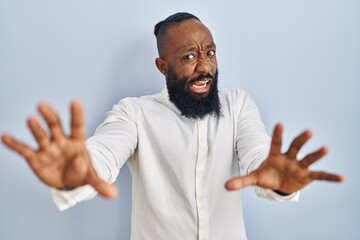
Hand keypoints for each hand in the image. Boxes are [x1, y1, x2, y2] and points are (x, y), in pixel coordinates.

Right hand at [1, 101, 116, 198]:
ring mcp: (47, 148)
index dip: (76, 115)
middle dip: (50, 117)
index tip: (75, 102)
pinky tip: (5, 136)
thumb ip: (100, 184)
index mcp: (77, 142)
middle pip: (56, 126)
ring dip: (36, 128)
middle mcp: (61, 141)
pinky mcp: (35, 158)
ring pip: (41, 135)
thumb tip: (112, 194)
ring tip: (31, 119)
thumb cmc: (81, 172)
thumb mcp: (91, 178)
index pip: (77, 126)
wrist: (68, 179)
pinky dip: (14, 144)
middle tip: (43, 106)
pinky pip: (24, 150)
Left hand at [225, 123, 343, 193]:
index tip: (279, 124)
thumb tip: (225, 186)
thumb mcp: (254, 178)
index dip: (278, 134)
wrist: (279, 183)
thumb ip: (241, 181)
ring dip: (316, 154)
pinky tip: (342, 178)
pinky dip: (330, 177)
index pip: (275, 143)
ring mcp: (299, 166)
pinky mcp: (307, 176)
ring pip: (308, 158)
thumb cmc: (267, 175)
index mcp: (275, 155)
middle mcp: (289, 158)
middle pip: (295, 146)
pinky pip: (320, 176)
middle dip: (301, 140)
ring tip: (325, 148)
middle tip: (308, 131)